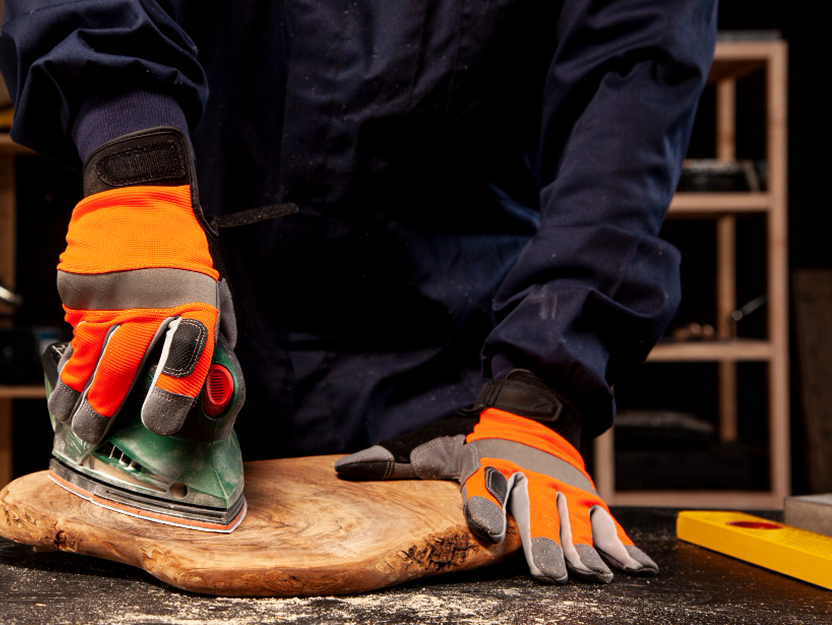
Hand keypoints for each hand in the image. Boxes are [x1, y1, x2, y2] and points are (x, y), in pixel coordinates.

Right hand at [47, 128, 230, 444]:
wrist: (139, 193)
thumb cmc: (182, 247)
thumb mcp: (212, 286)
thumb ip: (214, 331)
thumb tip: (213, 378)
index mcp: (193, 309)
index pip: (184, 365)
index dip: (171, 400)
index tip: (157, 422)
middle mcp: (149, 309)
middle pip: (119, 374)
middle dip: (101, 414)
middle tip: (92, 437)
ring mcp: (108, 300)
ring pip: (84, 361)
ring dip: (73, 396)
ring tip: (67, 420)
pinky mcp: (78, 289)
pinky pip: (72, 332)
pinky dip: (72, 355)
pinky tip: (71, 372)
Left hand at [335, 371, 657, 583]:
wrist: (530, 402)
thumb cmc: (474, 431)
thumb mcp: (431, 440)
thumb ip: (392, 458)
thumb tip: (345, 469)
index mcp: (487, 464)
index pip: (484, 489)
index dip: (486, 510)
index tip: (489, 531)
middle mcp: (528, 476)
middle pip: (537, 512)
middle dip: (546, 543)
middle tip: (554, 574)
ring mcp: (561, 485)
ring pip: (576, 520)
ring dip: (587, 550)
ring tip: (597, 577)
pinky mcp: (584, 492)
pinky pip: (606, 520)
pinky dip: (622, 544)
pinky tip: (635, 570)